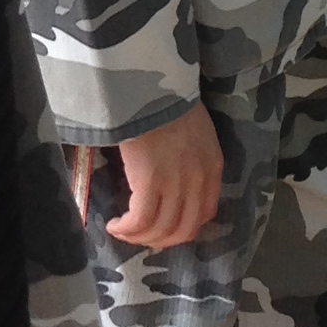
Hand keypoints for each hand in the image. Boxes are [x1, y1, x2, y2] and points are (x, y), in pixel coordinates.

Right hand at [104, 101, 223, 250]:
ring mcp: (175, 184)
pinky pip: (140, 220)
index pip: (204, 214)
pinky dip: (127, 229)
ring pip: (160, 229)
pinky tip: (114, 224)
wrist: (153, 86)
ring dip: (139, 237)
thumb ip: (192, 157)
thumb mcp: (196, 131)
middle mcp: (198, 181)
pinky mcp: (149, 182)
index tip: (164, 227)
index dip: (183, 228)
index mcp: (212, 168)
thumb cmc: (168, 100)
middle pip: (183, 230)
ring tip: (122, 231)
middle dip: (160, 240)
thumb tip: (172, 175)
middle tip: (141, 236)